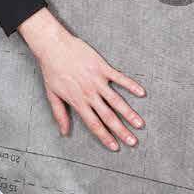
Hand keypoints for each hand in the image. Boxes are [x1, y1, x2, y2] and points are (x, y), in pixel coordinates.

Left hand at [18, 8, 145, 150]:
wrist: (53, 47)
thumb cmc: (51, 70)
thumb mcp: (52, 95)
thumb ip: (60, 115)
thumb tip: (64, 132)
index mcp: (78, 102)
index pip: (94, 124)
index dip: (105, 137)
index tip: (115, 146)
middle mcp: (89, 94)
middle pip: (108, 117)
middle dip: (121, 131)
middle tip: (133, 142)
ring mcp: (97, 81)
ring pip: (116, 101)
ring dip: (129, 114)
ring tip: (140, 124)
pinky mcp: (102, 67)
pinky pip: (119, 78)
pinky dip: (131, 85)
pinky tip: (141, 93)